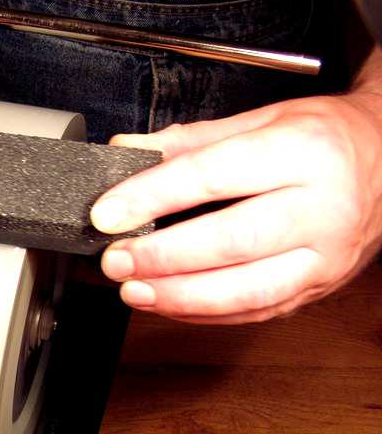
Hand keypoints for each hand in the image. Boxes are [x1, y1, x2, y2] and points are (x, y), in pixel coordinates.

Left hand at [91, 50, 381, 323]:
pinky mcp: (321, 286)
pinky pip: (258, 309)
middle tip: (114, 260)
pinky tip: (169, 303)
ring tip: (133, 290)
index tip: (107, 214)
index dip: (151, 198)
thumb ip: (190, 141)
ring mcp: (326, 254)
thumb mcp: (263, 120)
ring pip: (248, 289)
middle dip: (162, 257)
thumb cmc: (323, 138)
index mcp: (303, 152)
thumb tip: (126, 153)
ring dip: (181, 296)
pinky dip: (206, 314)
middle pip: (230, 241)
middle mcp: (322, 206)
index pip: (212, 177)